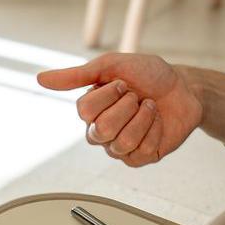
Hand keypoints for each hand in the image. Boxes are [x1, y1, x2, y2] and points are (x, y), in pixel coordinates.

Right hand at [36, 52, 202, 166]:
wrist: (184, 87)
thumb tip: (39, 79)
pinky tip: (158, 121)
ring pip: (122, 143)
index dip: (108, 95)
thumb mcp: (112, 66)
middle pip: (101, 130)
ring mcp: (120, 147)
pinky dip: (155, 130)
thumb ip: (76, 75)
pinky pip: (142, 151)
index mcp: (91, 110)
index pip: (84, 111)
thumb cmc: (148, 74)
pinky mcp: (141, 158)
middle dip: (126, 108)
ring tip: (150, 107)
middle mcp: (101, 131)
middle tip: (137, 97)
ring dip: (143, 118)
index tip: (123, 82)